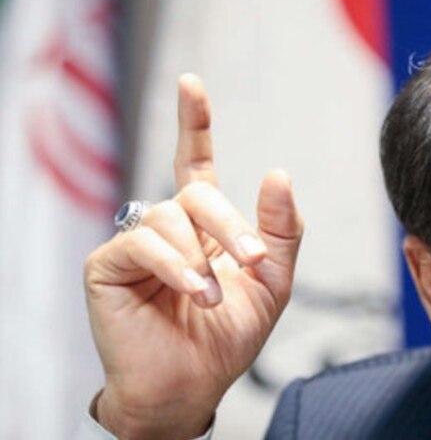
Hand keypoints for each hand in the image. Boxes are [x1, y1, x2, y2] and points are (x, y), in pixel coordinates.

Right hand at [83, 74, 302, 439]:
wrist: (192, 386)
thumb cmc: (228, 337)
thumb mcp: (273, 282)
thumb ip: (281, 230)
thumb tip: (277, 172)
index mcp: (205, 225)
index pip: (197, 162)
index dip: (194, 123)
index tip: (190, 83)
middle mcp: (169, 226)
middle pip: (197, 193)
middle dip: (232, 225)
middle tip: (254, 261)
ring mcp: (136, 243)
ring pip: (171, 216)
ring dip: (204, 256)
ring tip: (214, 296)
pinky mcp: (109, 266)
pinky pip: (143, 244)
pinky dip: (175, 266)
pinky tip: (193, 292)